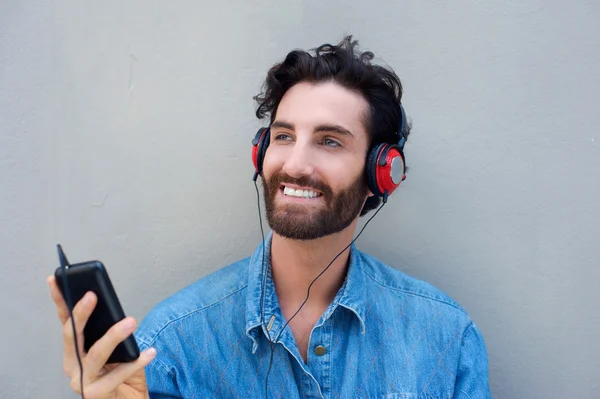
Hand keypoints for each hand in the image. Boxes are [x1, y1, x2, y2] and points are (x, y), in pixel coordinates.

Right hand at [47, 275, 156, 398]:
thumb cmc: (124, 374)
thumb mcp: (119, 347)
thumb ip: (112, 331)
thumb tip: (115, 309)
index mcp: (75, 350)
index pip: (65, 322)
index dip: (60, 301)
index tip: (56, 279)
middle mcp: (73, 365)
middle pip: (72, 336)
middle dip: (80, 314)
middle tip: (93, 295)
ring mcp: (82, 381)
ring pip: (94, 354)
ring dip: (113, 336)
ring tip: (131, 321)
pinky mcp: (95, 395)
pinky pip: (116, 376)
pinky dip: (135, 362)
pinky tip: (150, 352)